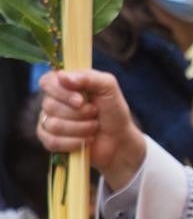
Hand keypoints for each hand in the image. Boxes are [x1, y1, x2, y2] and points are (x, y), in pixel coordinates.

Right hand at [38, 70, 145, 190]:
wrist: (119, 138)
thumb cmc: (113, 110)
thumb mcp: (108, 88)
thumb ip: (88, 77)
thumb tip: (62, 76)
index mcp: (64, 84)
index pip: (47, 81)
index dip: (61, 92)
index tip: (80, 100)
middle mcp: (52, 101)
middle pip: (50, 105)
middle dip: (80, 113)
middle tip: (95, 113)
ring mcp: (48, 121)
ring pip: (54, 125)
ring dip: (81, 128)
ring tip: (94, 126)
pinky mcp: (49, 140)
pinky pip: (52, 142)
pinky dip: (75, 142)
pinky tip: (86, 140)